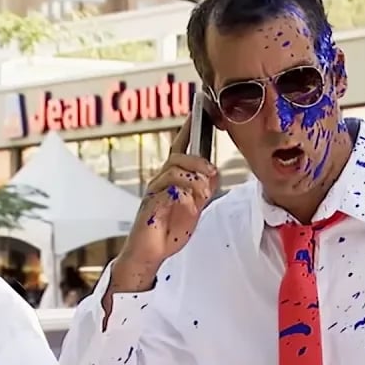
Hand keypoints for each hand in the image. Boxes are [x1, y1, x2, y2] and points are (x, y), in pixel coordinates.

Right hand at [115, 115, 217, 286]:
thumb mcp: (195, 208)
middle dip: (197, 160)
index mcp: (172, 178)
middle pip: (176, 155)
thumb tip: (214, 173)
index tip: (200, 112)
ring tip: (203, 193)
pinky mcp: (151, 204)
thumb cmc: (170, 228)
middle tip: (212, 172)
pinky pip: (168, 190)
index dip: (188, 129)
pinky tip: (190, 204)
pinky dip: (184, 195)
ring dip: (193, 178)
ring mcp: (154, 191)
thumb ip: (203, 190)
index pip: (180, 148)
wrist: (151, 251)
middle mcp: (161, 180)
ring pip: (173, 170)